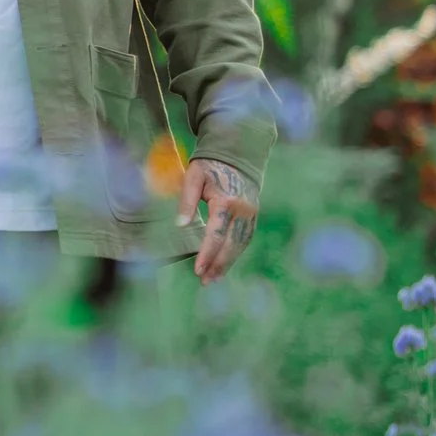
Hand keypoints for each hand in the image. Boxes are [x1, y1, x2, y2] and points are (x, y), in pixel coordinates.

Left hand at [178, 156, 258, 282]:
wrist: (238, 155)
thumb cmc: (210, 165)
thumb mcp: (193, 176)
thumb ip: (186, 200)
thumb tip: (181, 225)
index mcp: (226, 201)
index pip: (216, 234)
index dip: (207, 254)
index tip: (198, 269)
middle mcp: (243, 211)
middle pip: (231, 244)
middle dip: (218, 265)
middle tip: (205, 281)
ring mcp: (252, 214)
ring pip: (241, 245)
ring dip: (228, 263)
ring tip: (213, 278)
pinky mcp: (254, 216)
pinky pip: (246, 239)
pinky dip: (236, 253)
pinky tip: (225, 264)